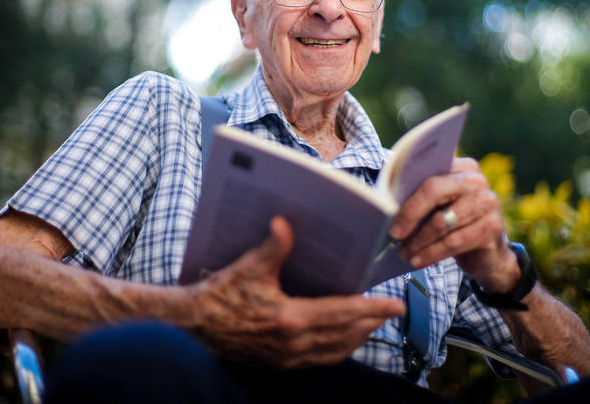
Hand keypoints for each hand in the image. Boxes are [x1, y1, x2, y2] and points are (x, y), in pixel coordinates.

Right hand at [185, 216, 404, 367]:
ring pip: (335, 351)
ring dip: (357, 338)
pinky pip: (319, 361)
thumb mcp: (248, 267)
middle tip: (390, 311)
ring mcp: (287, 358)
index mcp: (291, 318)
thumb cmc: (219, 294)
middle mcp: (294, 344)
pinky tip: (341, 339)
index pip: (343, 312)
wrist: (192, 327)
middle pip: (346, 335)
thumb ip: (272, 247)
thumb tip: (285, 222)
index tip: (397, 305)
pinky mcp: (279, 365)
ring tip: (370, 323)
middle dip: (371, 322)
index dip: (372, 308)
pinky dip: (337, 350)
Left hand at [388, 158, 519, 292]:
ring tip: (403, 252)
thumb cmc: (454, 225)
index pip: (429, 174)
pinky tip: (418, 260)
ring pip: (443, 221)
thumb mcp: (439, 208)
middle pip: (435, 191)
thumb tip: (387, 205)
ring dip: (419, 240)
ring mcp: (488, 202)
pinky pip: (454, 242)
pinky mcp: (492, 227)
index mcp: (461, 167)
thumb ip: (421, 198)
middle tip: (394, 234)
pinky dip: (432, 253)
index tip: (387, 211)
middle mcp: (476, 180)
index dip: (407, 193)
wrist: (489, 255)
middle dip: (410, 214)